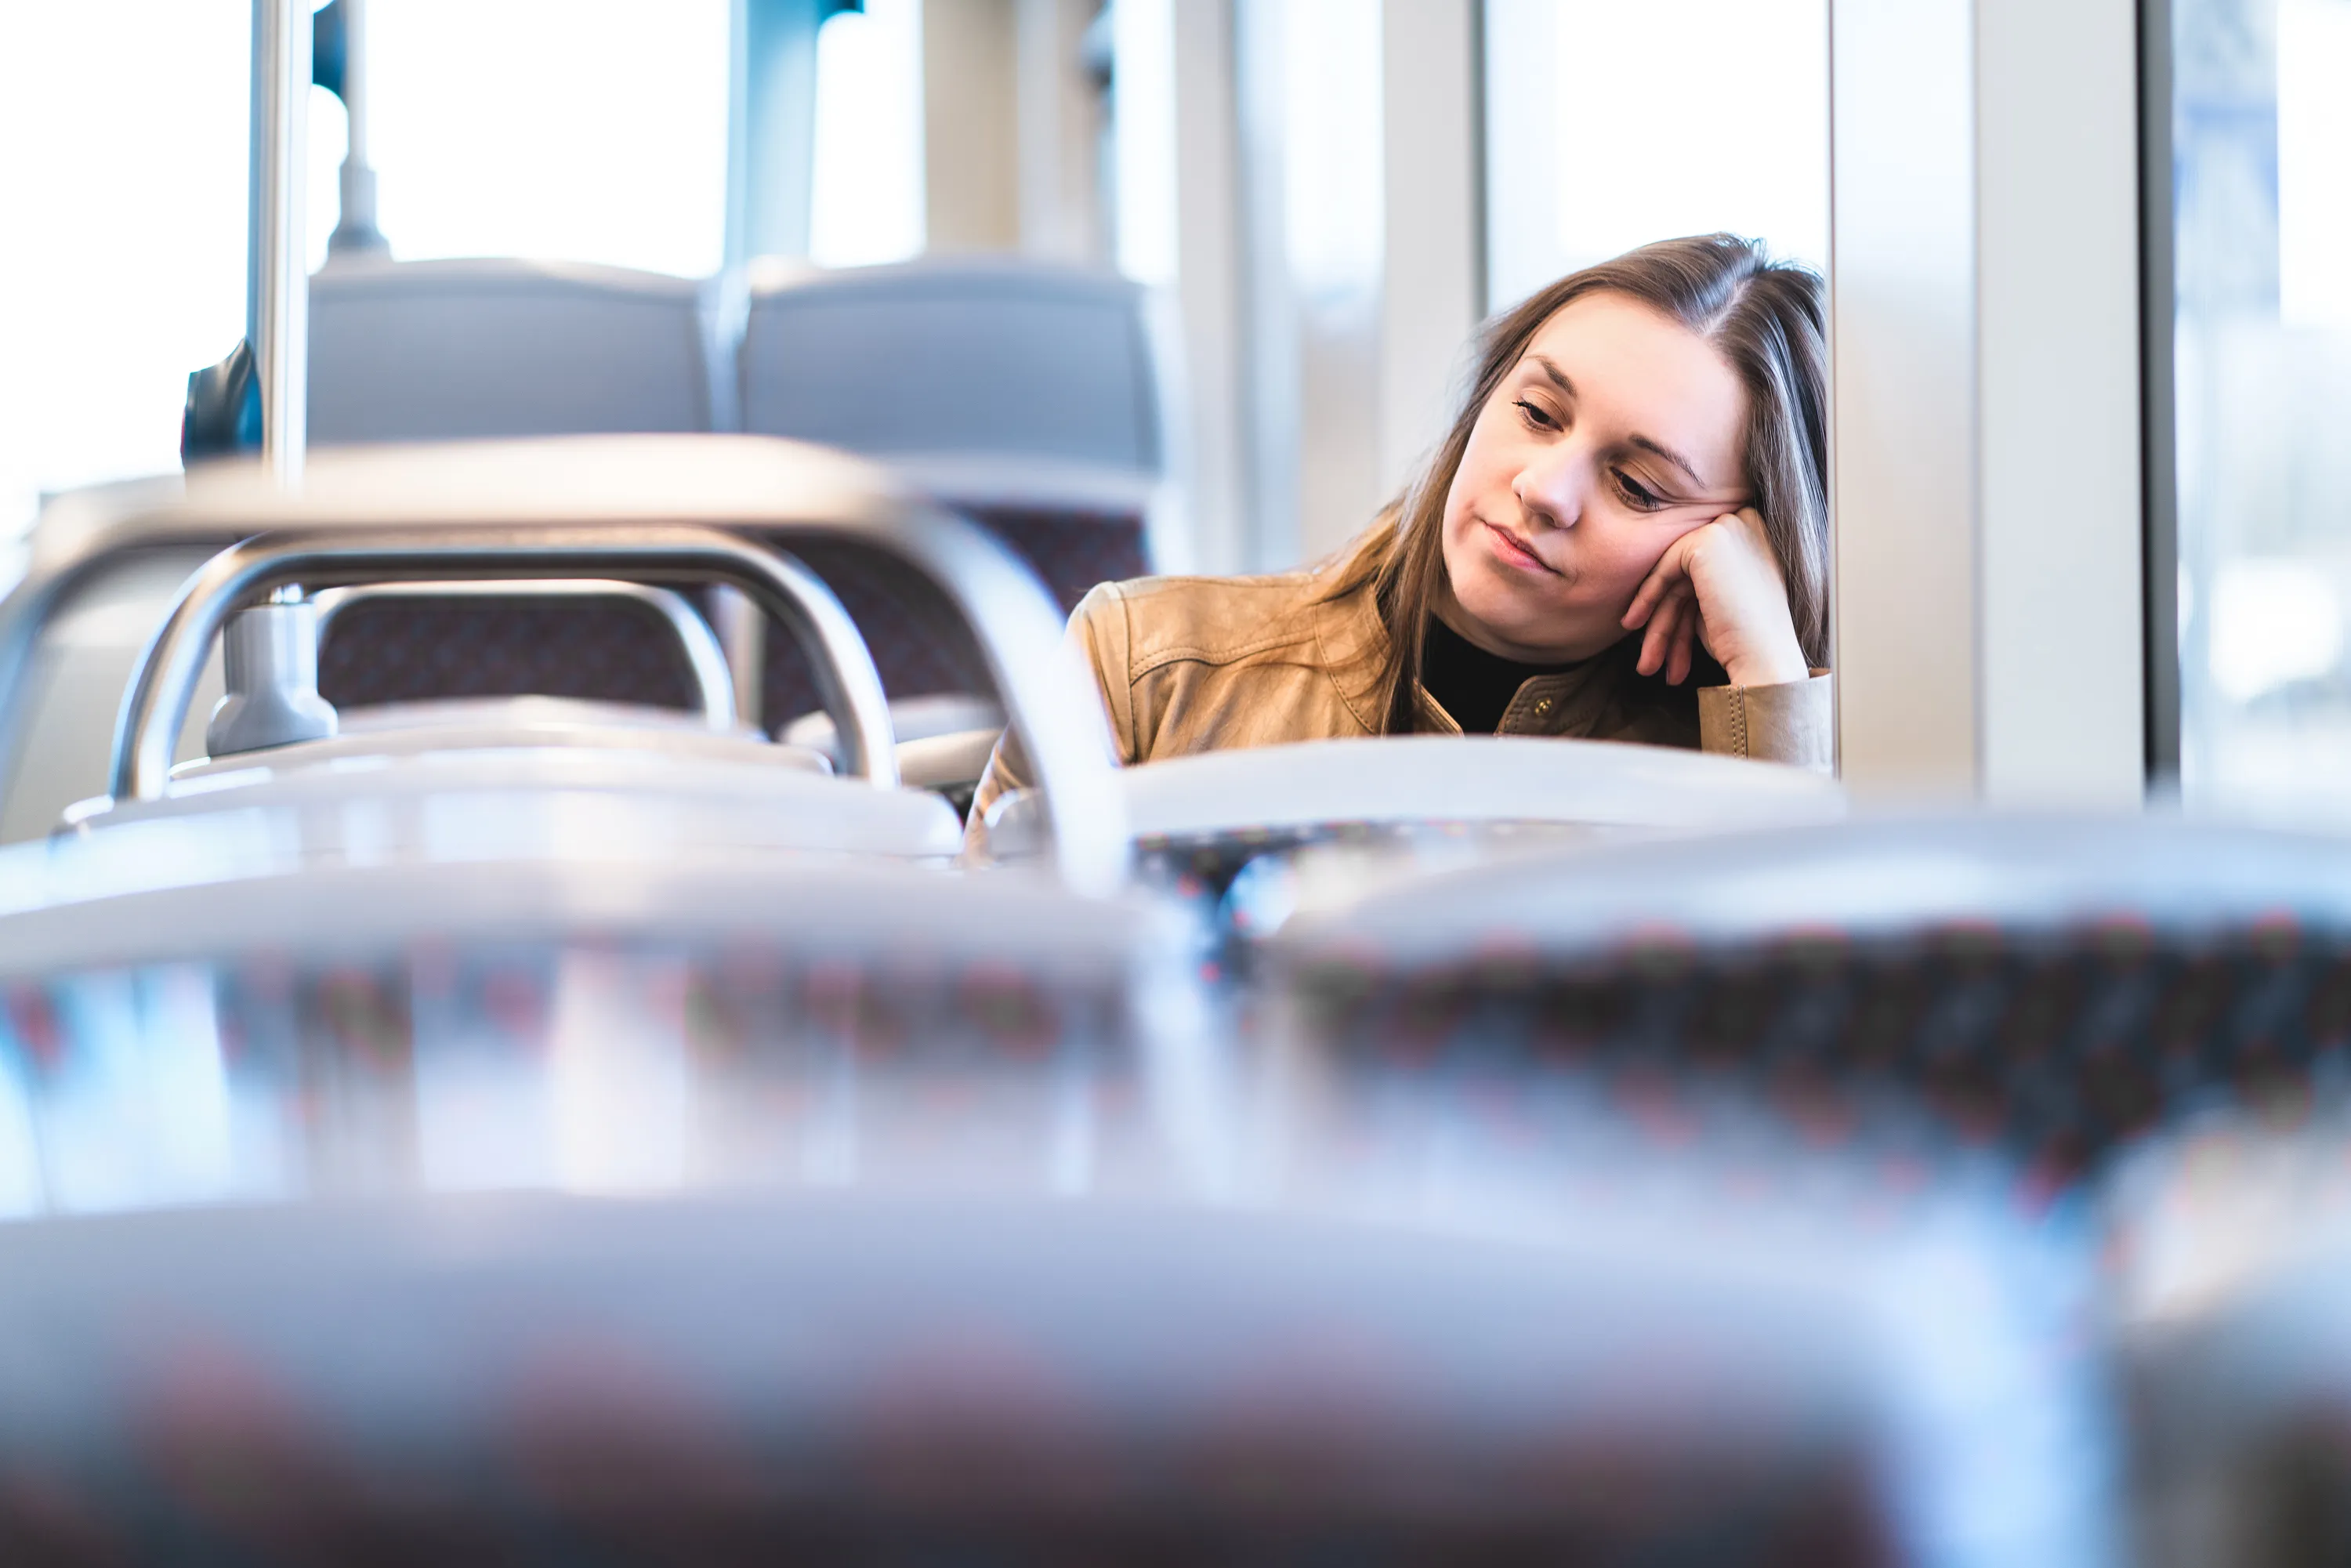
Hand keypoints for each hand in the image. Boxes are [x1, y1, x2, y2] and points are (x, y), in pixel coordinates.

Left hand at [1620, 507, 1808, 687]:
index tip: (1665, 633)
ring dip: (1658, 617)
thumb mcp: (1725, 601)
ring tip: (1645, 660)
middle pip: (1691, 572)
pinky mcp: (1709, 539)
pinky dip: (1648, 596)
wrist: (1767, 658)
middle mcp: (1748, 523)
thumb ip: (1699, 582)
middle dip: (1668, 615)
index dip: (1681, 601)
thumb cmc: (1749, 641)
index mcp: (1758, 536)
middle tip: (1651, 656)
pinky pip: (1666, 567)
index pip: (1705, 567)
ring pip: (1677, 573)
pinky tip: (1633, 622)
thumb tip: (1658, 583)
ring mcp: (1730, 527)